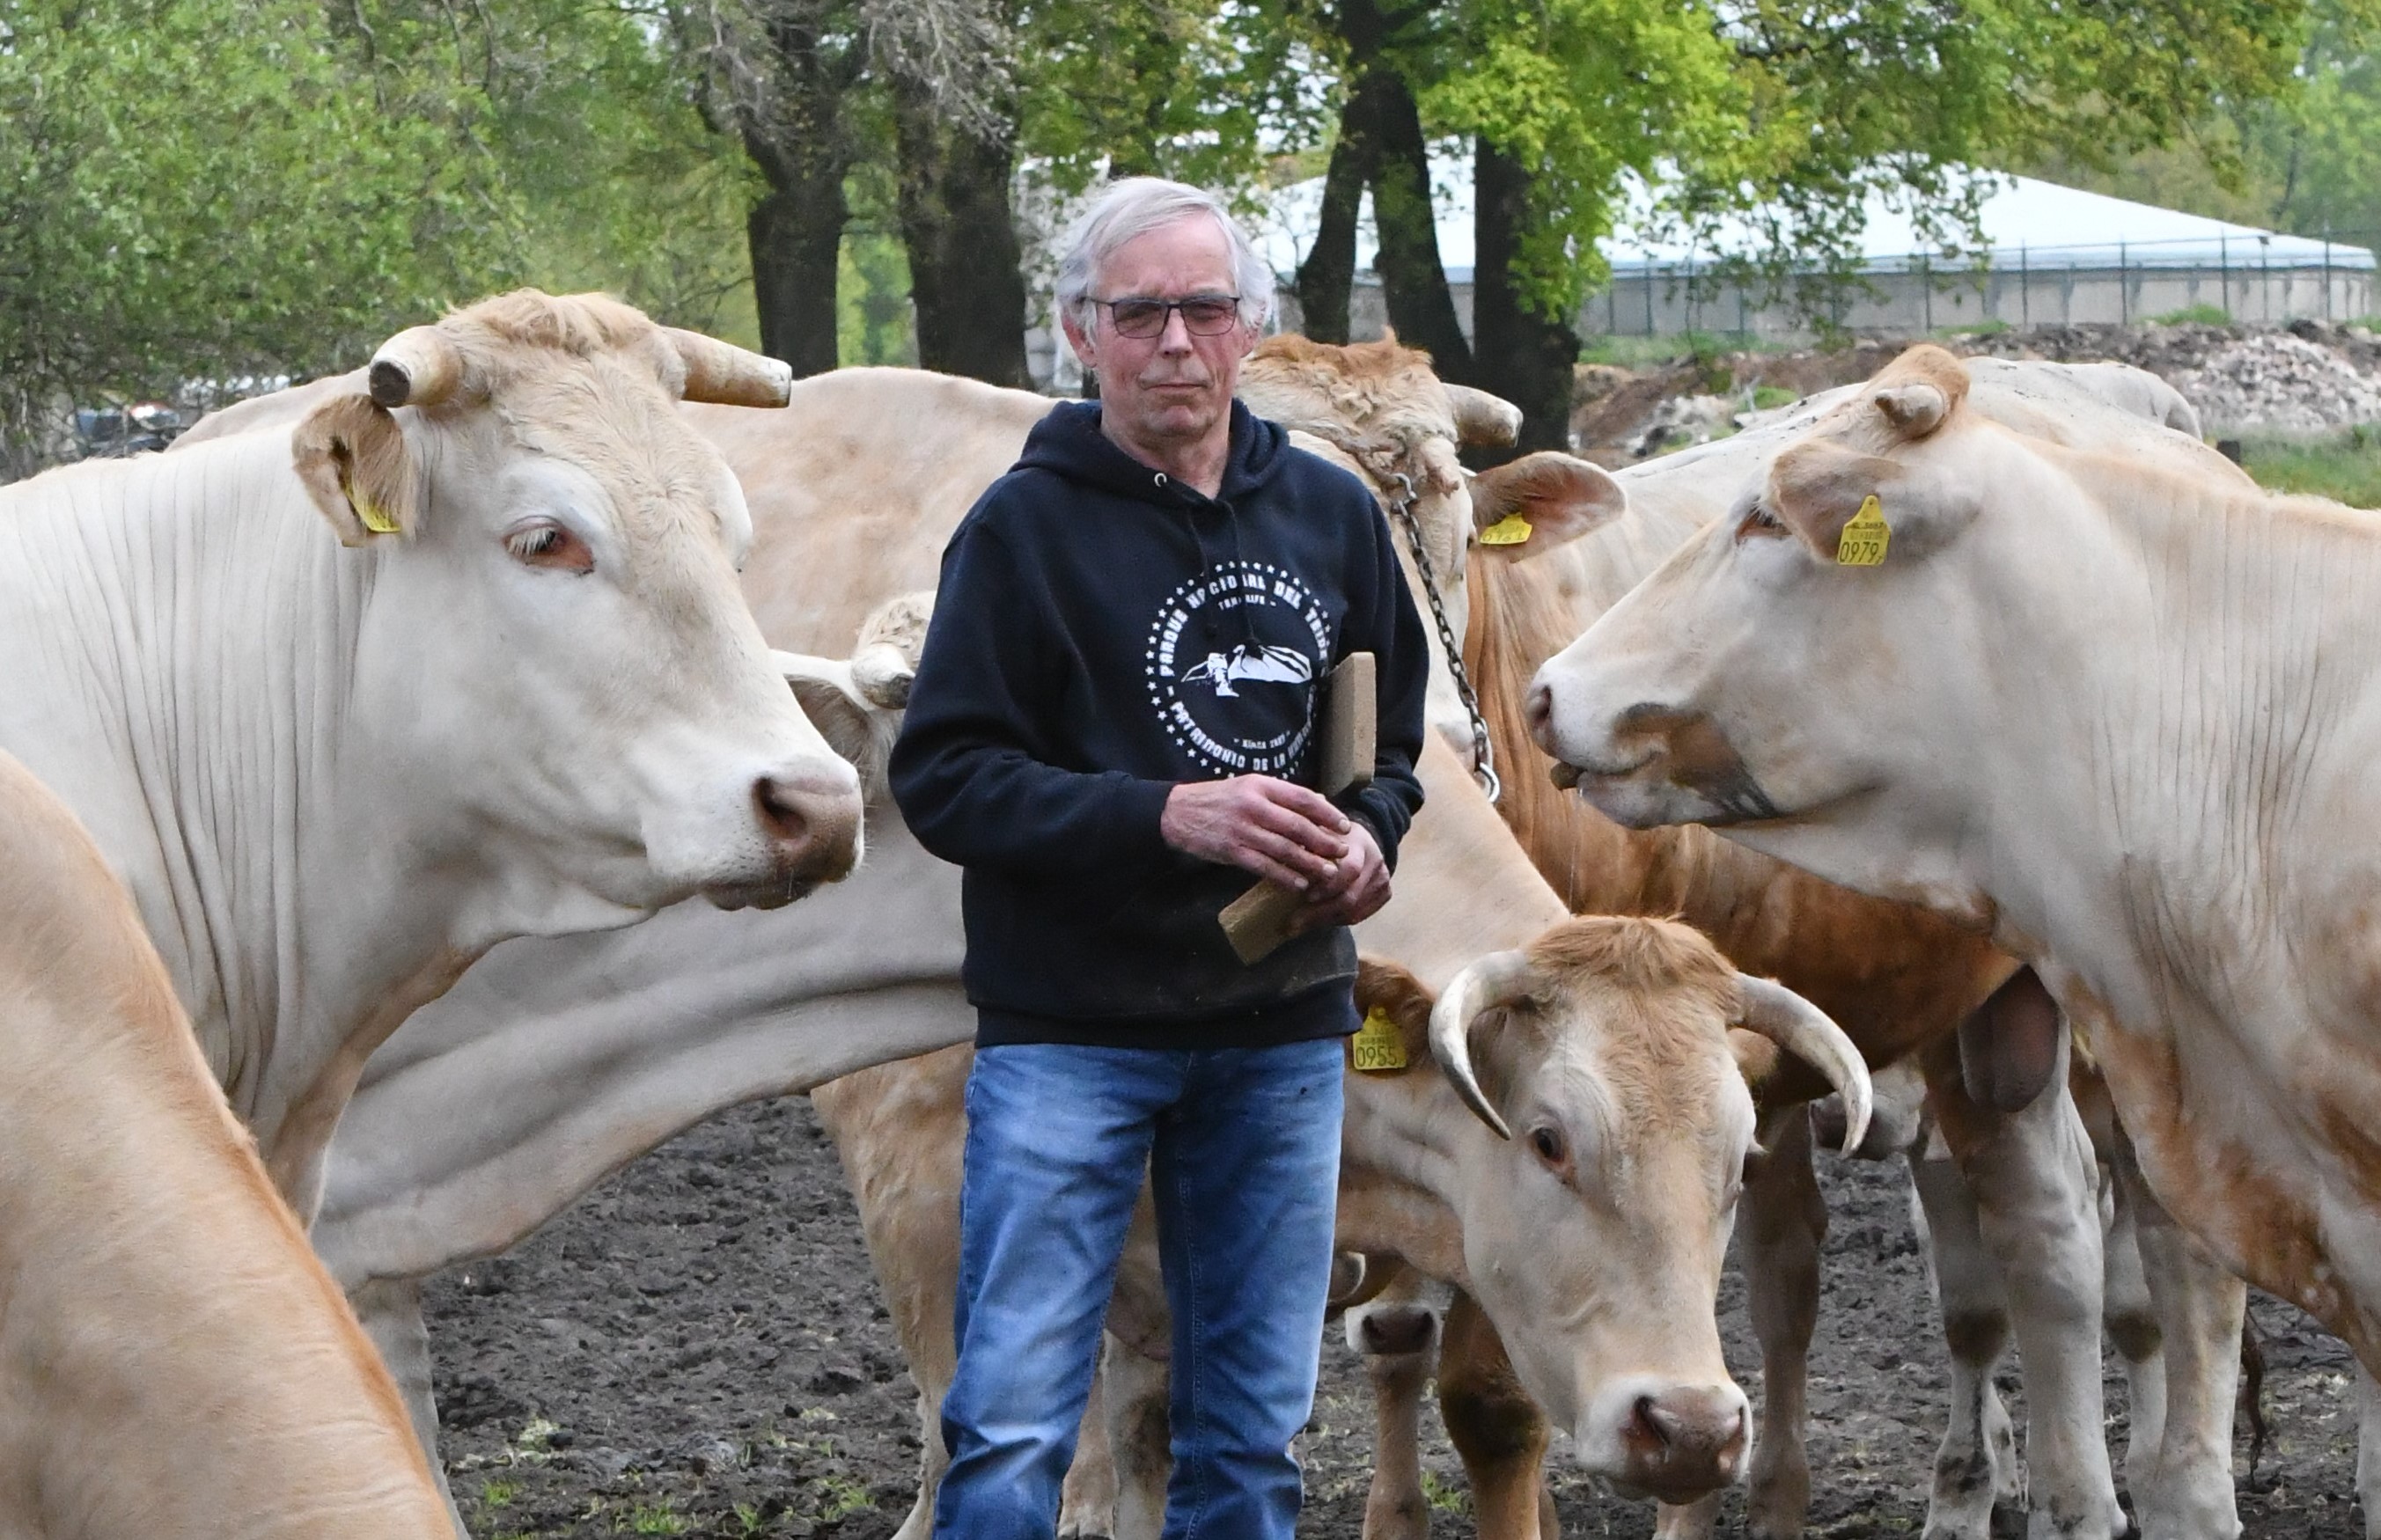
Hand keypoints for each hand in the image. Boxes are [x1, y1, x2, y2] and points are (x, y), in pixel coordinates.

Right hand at [1161, 775, 1350, 890]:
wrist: (1176, 812)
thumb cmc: (1219, 799)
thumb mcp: (1249, 786)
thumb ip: (1281, 795)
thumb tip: (1320, 803)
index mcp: (1261, 786)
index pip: (1302, 798)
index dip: (1327, 814)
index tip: (1344, 826)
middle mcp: (1253, 805)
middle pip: (1297, 826)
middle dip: (1323, 841)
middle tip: (1341, 853)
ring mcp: (1242, 829)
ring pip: (1284, 849)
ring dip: (1309, 863)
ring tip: (1328, 872)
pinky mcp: (1231, 851)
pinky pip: (1264, 866)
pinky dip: (1285, 876)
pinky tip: (1300, 884)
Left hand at [1291, 819, 1389, 931]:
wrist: (1359, 840)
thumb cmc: (1330, 838)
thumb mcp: (1317, 834)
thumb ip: (1305, 848)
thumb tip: (1282, 867)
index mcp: (1360, 843)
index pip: (1350, 869)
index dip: (1327, 886)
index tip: (1304, 896)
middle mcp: (1376, 861)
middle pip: (1351, 896)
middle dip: (1319, 912)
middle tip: (1293, 922)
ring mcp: (1382, 879)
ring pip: (1354, 910)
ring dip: (1324, 921)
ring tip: (1299, 926)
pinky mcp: (1385, 894)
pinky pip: (1360, 916)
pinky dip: (1336, 921)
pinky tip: (1318, 922)